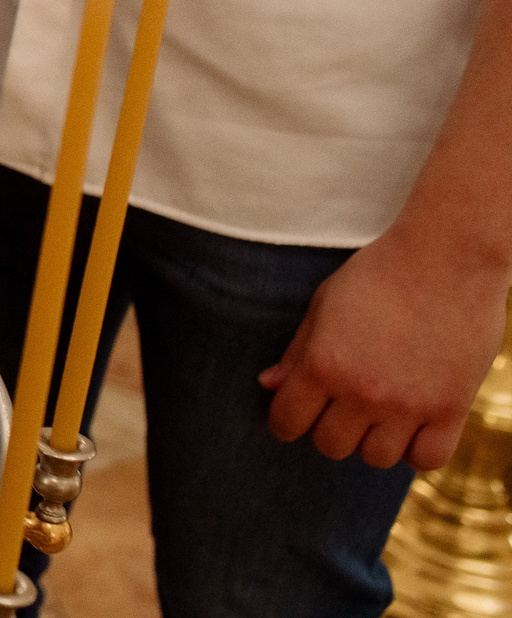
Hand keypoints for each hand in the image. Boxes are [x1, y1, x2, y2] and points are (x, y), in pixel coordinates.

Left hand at [261, 223, 509, 469]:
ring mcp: (408, 405)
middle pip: (331, 446)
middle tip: (341, 406)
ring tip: (379, 412)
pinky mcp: (452, 409)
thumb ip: (296, 351)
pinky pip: (427, 459)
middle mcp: (362, 392)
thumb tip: (268, 385)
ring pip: (376, 458)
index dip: (286, 421)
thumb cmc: (377, 275)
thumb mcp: (324, 305)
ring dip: (372, 439)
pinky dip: (417, 450)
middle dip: (329, 428)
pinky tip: (412, 425)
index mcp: (322, 364)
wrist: (446, 258)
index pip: (287, 423)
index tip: (296, 413)